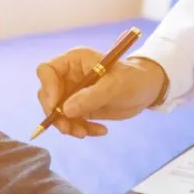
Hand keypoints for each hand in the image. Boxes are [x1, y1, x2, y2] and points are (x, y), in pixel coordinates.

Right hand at [36, 49, 166, 137]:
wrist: (146, 90)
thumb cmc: (133, 79)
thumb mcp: (114, 86)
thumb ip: (90, 97)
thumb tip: (65, 110)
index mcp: (74, 61)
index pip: (46, 71)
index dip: (48, 88)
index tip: (56, 107)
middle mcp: (69, 76)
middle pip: (47, 95)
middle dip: (56, 114)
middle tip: (69, 128)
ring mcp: (73, 92)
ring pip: (57, 112)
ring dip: (68, 126)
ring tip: (86, 132)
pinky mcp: (79, 108)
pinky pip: (71, 121)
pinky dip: (81, 129)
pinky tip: (100, 131)